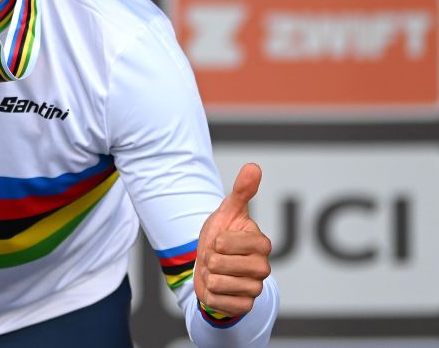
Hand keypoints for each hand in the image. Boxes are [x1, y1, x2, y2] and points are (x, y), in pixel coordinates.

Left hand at [194, 163, 271, 316]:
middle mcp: (263, 267)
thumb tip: (254, 166)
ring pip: (216, 282)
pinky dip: (210, 295)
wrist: (213, 268)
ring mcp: (255, 288)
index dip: (215, 240)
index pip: (225, 242)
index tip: (220, 241)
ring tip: (216, 272)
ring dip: (208, 276)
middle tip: (216, 258)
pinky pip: (218, 301)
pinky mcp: (245, 306)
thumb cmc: (222, 237)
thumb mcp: (228, 212)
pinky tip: (217, 288)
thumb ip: (242, 191)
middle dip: (209, 259)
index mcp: (261, 244)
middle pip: (218, 263)